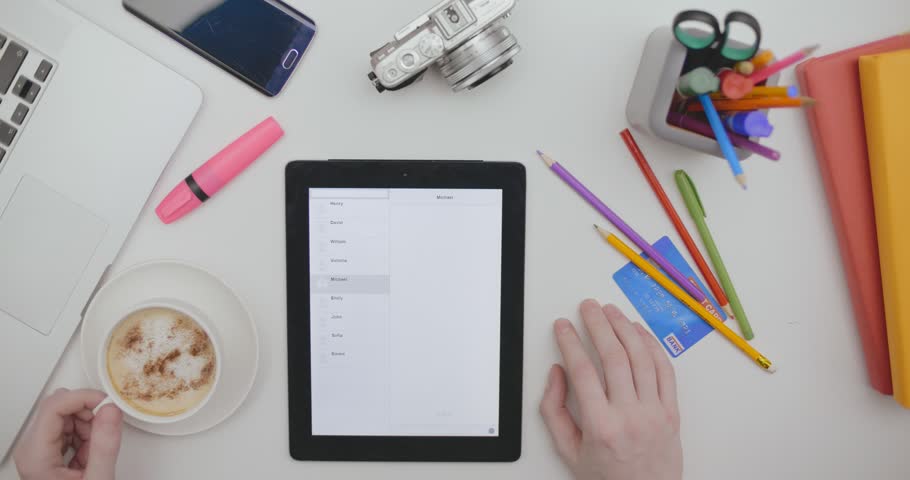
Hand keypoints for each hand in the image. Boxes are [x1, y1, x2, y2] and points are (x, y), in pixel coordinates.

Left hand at [14, 388, 123, 479]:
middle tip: (105, 433)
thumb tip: (110, 411)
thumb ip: (105, 445)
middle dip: (88, 414)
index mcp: (36, 455)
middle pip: (59, 408)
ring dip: (88, 425)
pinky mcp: (47, 452)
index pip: (54, 406)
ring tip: (95, 451)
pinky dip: (85, 435)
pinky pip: (67, 429)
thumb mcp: (98, 479)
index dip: (83, 398)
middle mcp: (31, 449)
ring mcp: (38, 450)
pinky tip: (90, 454)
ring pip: (65, 416)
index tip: (107, 403)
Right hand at [540, 300, 681, 479]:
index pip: (583, 371)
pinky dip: (652, 346)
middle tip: (588, 307)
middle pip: (614, 357)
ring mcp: (655, 412)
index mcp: (601, 427)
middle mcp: (630, 416)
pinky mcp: (672, 412)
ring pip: (642, 358)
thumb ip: (554, 411)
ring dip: (626, 328)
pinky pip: (665, 370)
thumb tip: (557, 373)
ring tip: (612, 312)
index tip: (563, 326)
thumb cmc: (608, 478)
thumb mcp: (568, 451)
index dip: (570, 342)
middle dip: (598, 325)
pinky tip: (639, 332)